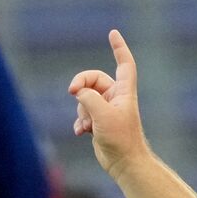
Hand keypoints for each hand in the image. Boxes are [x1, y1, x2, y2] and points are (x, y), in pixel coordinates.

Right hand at [69, 29, 149, 173]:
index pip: (124, 63)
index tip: (113, 33)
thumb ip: (89, 98)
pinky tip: (80, 132)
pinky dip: (79, 121)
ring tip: (87, 125)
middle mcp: (115, 97)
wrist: (124, 164)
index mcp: (123, 91)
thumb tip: (78, 92)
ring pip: (85, 98)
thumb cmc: (121, 139)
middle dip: (81, 85)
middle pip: (93, 80)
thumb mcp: (103, 115)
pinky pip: (82, 114)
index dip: (119, 47)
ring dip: (81, 110)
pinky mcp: (98, 122)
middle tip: (72, 92)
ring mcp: (106, 110)